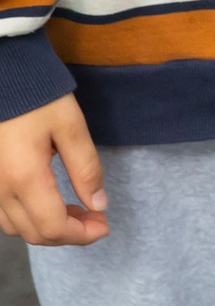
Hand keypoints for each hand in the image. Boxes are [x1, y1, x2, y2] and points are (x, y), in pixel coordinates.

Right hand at [0, 94, 105, 246]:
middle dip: (70, 234)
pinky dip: (30, 218)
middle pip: (35, 234)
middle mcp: (1, 190)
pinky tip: (51, 203)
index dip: (82, 235)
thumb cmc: (40, 99)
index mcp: (25, 179)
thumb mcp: (72, 127)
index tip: (105, 225)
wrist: (5, 78)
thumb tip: (99, 205)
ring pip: (17, 227)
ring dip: (49, 228)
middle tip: (98, 218)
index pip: (53, 227)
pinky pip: (5, 214)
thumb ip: (86, 168)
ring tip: (79, 211)